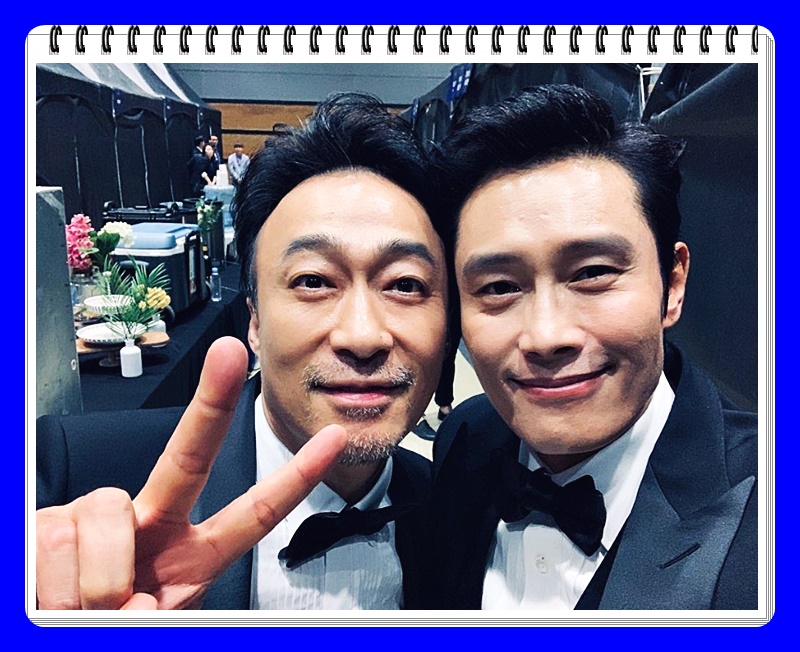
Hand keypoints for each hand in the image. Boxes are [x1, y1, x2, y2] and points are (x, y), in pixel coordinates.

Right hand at [36, 337, 348, 609]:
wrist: (41, 639)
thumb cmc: (99, 632)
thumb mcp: (143, 630)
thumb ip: (151, 617)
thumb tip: (136, 605)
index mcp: (187, 558)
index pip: (252, 514)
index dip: (294, 478)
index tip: (330, 441)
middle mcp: (146, 526)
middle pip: (186, 456)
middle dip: (212, 402)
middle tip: (229, 353)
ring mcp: (94, 519)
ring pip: (106, 515)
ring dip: (93, 583)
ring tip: (75, 609)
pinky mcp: (45, 522)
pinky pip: (57, 535)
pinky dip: (54, 583)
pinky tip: (50, 595)